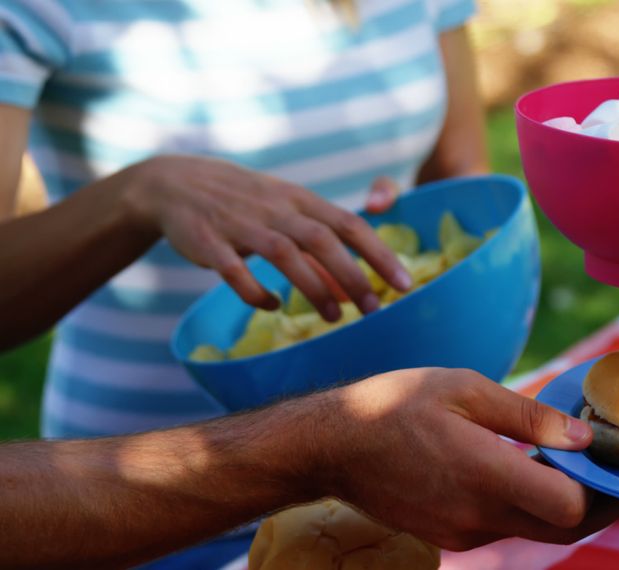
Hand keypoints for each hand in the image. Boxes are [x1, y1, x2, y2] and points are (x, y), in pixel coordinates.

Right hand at [122, 156, 410, 320]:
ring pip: (284, 253)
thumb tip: (355, 289)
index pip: (350, 223)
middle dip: (353, 275)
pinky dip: (254, 291)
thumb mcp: (286, 213)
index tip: (405, 283)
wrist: (173, 183)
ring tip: (334, 317)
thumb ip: (320, 248)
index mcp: (300, 199)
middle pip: (322, 239)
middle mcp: (275, 208)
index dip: (380, 253)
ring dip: (312, 286)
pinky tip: (271, 306)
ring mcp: (240, 223)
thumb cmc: (244, 203)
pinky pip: (233, 269)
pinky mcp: (208, 241)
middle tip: (375, 310)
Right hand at [311, 368, 618, 550]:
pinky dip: (531, 506)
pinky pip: (507, 526)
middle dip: (600, 505)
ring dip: (565, 505)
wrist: (332, 445)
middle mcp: (478, 516)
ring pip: (535, 529)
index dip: (606, 492)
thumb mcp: (465, 389)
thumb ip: (529, 415)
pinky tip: (534, 472)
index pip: (570, 509)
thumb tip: (583, 436)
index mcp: (485, 475)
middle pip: (563, 529)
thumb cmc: (395, 404)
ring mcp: (464, 532)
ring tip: (581, 466)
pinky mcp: (452, 535)